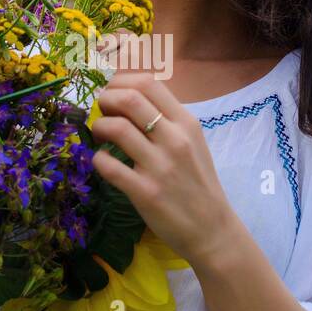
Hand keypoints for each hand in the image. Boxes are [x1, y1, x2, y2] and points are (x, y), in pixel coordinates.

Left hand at [90, 70, 239, 270]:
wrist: (212, 230)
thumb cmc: (198, 183)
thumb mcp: (192, 142)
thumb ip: (167, 119)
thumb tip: (131, 94)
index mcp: (187, 123)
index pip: (149, 83)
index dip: (121, 81)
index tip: (112, 91)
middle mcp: (174, 140)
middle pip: (130, 99)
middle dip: (106, 98)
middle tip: (101, 109)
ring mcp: (160, 166)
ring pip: (116, 128)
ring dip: (99, 126)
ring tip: (99, 133)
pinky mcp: (145, 192)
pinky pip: (109, 166)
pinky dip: (98, 159)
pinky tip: (103, 162)